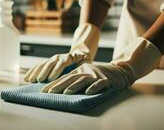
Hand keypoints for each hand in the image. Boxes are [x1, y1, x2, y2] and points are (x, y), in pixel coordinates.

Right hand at [24, 23, 99, 82]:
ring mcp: (53, 59)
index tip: (51, 78)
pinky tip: (26, 78)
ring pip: (42, 64)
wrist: (80, 52)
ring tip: (29, 80)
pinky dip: (32, 72)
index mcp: (69, 57)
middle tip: (39, 80)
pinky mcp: (49, 62)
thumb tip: (80, 77)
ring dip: (35, 72)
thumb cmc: (84, 61)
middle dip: (44, 72)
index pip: (62, 62)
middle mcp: (59, 57)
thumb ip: (82, 68)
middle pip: (50, 63)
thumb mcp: (86, 63)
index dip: (56, 70)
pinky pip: (39, 66)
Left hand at [42, 37, 161, 94]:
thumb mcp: (86, 74)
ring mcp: (96, 76)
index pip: (65, 77)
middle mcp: (86, 72)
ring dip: (74, 86)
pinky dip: (94, 88)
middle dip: (59, 85)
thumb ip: (75, 79)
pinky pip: (100, 84)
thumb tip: (60, 88)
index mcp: (80, 70)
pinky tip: (88, 92)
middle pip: (71, 78)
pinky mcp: (106, 80)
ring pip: (83, 80)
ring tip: (66, 93)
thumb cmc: (99, 75)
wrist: (119, 71)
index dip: (54, 83)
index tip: (44, 90)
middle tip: (49, 92)